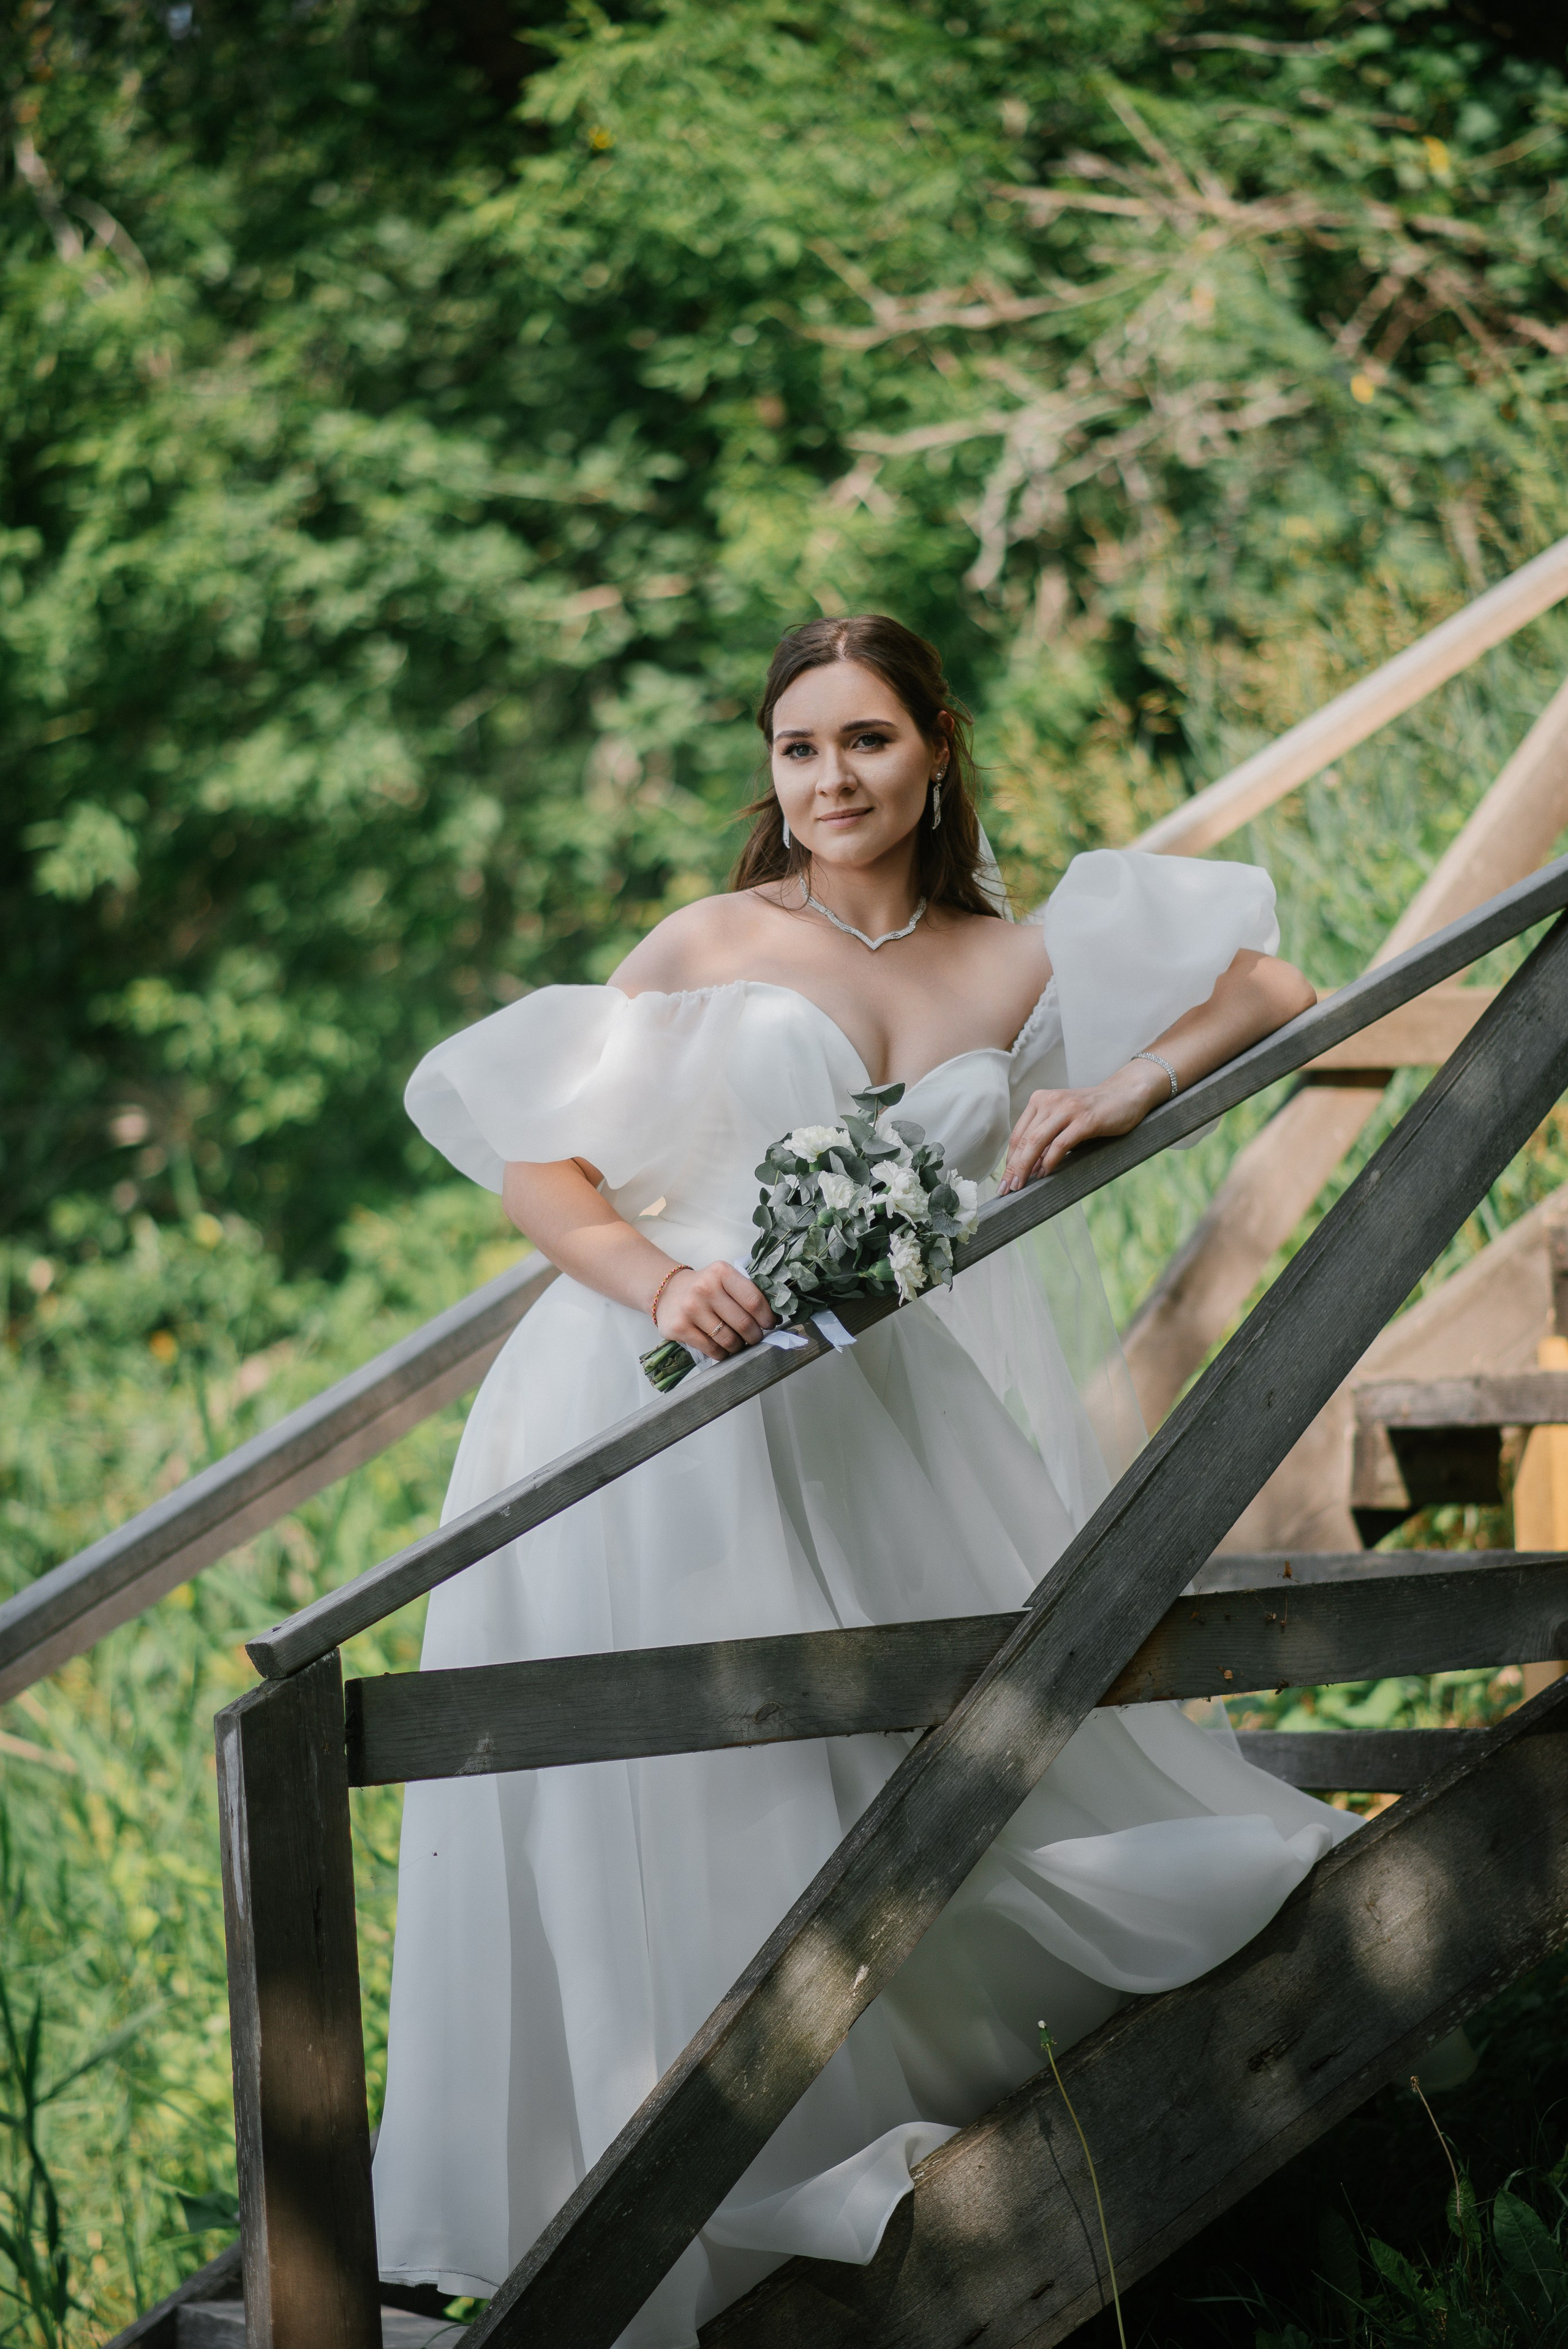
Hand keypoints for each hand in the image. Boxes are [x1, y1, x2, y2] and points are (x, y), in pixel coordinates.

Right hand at [653, 1260, 775, 1358]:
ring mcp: (690, 1309)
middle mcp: (705, 1288)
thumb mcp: (724, 1279)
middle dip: (755, 1335)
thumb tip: (775, 1318)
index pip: (753, 1300)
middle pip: (743, 1323)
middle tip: (755, 1338)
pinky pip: (712, 1349)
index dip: (767, 1317)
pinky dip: (723, 1353)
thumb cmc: (704, 1288)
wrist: (667, 1291)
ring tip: (738, 1343)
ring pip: (729, 1339)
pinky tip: (723, 1348)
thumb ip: (745, 1292)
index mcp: (721, 1272)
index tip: (770, 1324)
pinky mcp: (679, 1328)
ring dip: (739, 1346)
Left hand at [998, 1059, 1171, 1193]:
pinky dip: (1050, 1161)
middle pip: (1024, 1140)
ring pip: (1037, 1141)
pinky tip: (1045, 1174)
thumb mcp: (1063, 1119)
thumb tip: (1029, 1168)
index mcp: (1040, 1100)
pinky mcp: (1085, 1120)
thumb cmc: (1093, 1111)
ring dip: (1026, 1167)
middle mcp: (1050, 1101)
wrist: (1126, 1094)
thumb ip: (1046, 1138)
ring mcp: (1067, 1109)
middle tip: (1007, 1189)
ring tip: (1020, 1186)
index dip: (1009, 1160)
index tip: (1004, 1181)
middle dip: (1013, 1168)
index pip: (1018, 1135)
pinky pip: (1061, 1143)